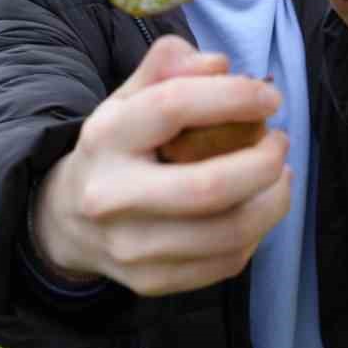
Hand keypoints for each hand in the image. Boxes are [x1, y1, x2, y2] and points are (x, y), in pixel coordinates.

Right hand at [29, 36, 291, 296]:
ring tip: (281, 175)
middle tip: (280, 142)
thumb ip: (168, 67)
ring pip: (227, 234)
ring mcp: (130, 247)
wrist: (65, 219)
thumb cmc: (116, 147)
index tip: (270, 97)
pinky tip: (259, 207)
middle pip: (209, 188)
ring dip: (273, 201)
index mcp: (106, 137)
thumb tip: (219, 65)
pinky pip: (225, 262)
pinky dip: (257, 233)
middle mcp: (111, 196)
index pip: (174, 107)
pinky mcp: (150, 282)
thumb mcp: (128, 97)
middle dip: (263, 164)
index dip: (233, 97)